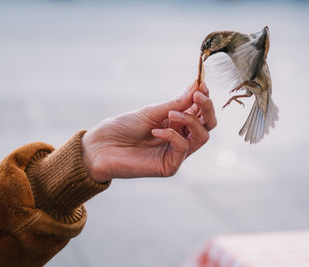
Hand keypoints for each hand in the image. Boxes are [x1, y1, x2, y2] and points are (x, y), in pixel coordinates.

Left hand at [81, 81, 216, 182]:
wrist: (101, 146)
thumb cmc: (124, 127)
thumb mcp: (152, 111)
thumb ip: (177, 103)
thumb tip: (197, 85)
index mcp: (177, 123)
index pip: (200, 112)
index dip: (205, 98)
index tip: (202, 84)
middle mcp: (180, 137)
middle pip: (208, 125)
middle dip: (207, 108)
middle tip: (198, 96)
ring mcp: (176, 153)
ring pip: (201, 137)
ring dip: (190, 121)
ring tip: (173, 113)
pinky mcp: (169, 166)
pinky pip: (183, 148)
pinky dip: (172, 135)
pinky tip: (155, 130)